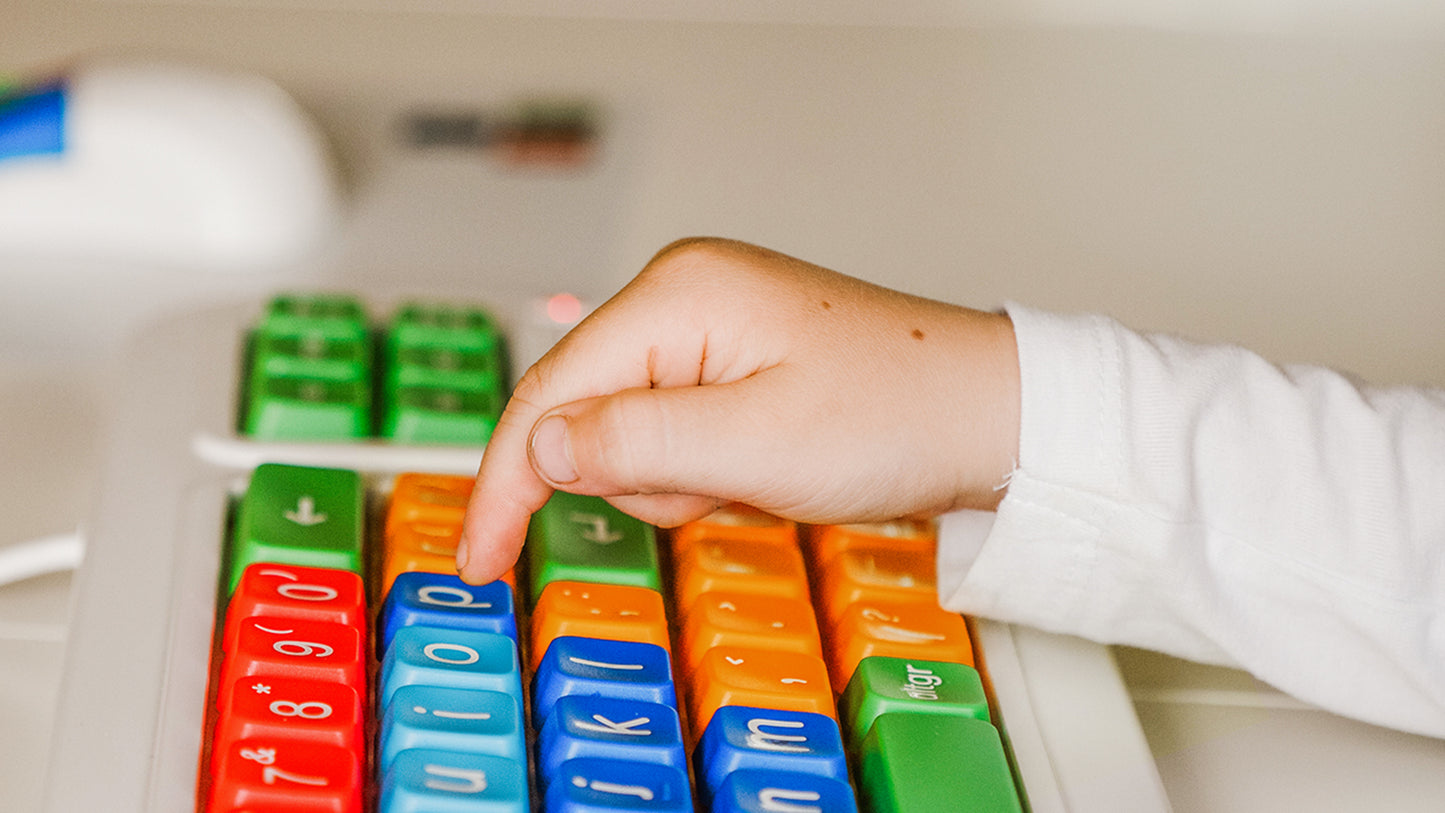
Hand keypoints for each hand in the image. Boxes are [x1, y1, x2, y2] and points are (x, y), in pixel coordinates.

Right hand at [457, 237, 1019, 583]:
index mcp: (679, 296)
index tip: (481, 560)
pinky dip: (709, 472)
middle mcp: (684, 297)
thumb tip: (540, 448)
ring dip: (684, 481)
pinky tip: (768, 468)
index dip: (506, 483)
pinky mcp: (732, 363)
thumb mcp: (754, 445)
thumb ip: (634, 444)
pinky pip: (679, 436)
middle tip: (725, 488)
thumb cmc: (898, 415)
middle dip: (643, 479)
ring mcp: (710, 329)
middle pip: (589, 415)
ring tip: (762, 475)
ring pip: (633, 438)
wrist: (989, 415)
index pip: (550, 393)